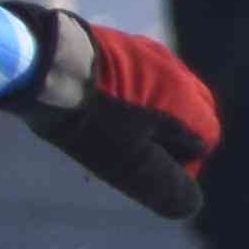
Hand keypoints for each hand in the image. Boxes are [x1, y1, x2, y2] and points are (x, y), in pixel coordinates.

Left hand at [0, 7, 213, 222]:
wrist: (44, 66)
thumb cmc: (90, 120)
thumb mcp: (130, 164)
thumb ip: (166, 188)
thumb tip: (190, 204)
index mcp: (186, 100)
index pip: (204, 141)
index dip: (180, 167)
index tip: (142, 174)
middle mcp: (175, 71)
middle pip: (188, 116)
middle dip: (166, 143)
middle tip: (129, 157)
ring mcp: (147, 53)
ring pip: (160, 97)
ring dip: (145, 122)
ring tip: (108, 137)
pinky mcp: (120, 44)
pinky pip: (136, 79)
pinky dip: (126, 100)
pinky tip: (95, 112)